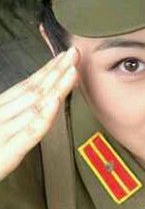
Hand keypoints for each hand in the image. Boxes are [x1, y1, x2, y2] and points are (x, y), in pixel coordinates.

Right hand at [0, 47, 77, 180]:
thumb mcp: (1, 137)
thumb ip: (13, 123)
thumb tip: (34, 109)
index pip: (24, 90)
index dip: (45, 72)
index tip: (64, 58)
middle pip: (31, 93)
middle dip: (54, 72)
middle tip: (74, 53)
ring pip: (32, 107)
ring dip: (54, 87)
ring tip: (71, 69)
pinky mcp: (4, 156)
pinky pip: (27, 134)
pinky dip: (42, 117)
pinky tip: (54, 101)